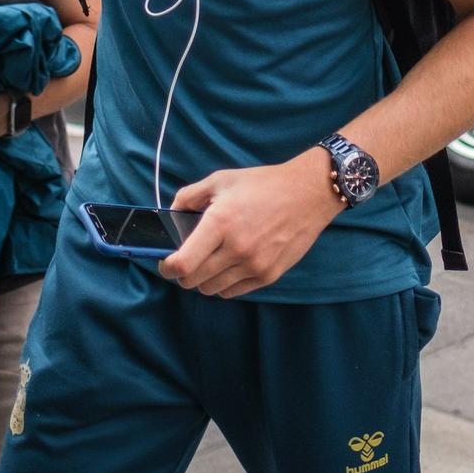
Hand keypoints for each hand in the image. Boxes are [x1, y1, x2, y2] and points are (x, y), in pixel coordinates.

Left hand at [160, 149, 343, 297]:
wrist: (309, 193)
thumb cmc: (263, 184)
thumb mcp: (221, 180)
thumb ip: (188, 196)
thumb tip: (170, 216)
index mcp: (220, 223)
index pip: (183, 264)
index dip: (167, 268)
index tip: (165, 263)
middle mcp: (236, 248)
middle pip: (193, 281)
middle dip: (183, 273)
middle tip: (186, 260)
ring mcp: (254, 264)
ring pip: (211, 289)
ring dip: (204, 279)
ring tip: (210, 261)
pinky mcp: (269, 275)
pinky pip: (234, 292)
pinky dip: (225, 284)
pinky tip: (229, 265)